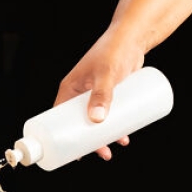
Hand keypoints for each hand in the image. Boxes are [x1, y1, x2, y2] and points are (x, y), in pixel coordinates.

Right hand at [54, 28, 144, 159]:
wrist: (132, 38)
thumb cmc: (114, 51)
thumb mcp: (106, 74)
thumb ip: (102, 95)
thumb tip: (97, 120)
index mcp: (69, 89)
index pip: (58, 117)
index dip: (62, 136)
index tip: (72, 153)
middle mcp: (79, 94)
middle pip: (79, 124)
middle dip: (90, 141)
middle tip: (103, 153)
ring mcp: (95, 95)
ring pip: (95, 121)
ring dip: (104, 136)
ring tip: (117, 145)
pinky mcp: (109, 94)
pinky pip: (108, 115)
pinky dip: (115, 125)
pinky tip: (124, 134)